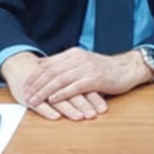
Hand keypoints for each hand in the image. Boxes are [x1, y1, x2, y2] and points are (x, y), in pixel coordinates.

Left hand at [18, 47, 153, 116]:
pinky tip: (53, 99)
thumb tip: (44, 68)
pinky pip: (75, 87)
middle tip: (26, 95)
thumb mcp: (83, 63)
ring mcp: (87, 68)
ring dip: (45, 91)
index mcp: (73, 54)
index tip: (25, 86)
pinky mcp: (96, 78)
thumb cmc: (105, 69)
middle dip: (36, 85)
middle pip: (51, 72)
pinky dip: (62, 93)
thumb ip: (66, 65)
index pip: (48, 64)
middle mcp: (78, 58)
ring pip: (60, 80)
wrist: (128, 68)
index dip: (34, 76)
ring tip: (35, 100)